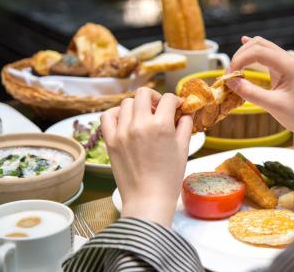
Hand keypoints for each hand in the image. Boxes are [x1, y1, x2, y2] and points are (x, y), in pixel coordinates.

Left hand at [100, 88, 192, 226]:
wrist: (148, 200)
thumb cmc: (169, 178)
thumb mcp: (183, 149)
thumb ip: (185, 126)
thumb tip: (186, 113)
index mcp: (161, 125)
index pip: (169, 99)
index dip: (176, 100)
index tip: (178, 107)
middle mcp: (140, 124)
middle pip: (144, 94)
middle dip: (155, 97)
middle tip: (160, 109)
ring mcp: (122, 131)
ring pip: (126, 103)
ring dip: (137, 106)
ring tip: (143, 117)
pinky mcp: (110, 141)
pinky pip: (107, 116)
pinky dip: (116, 114)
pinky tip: (125, 121)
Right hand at [227, 36, 293, 160]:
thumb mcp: (273, 106)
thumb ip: (250, 93)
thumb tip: (230, 82)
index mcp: (288, 65)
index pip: (257, 51)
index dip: (239, 60)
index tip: (229, 76)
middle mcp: (287, 59)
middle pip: (258, 44)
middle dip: (240, 55)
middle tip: (229, 75)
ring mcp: (287, 63)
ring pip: (261, 47)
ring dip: (245, 54)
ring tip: (233, 69)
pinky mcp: (284, 69)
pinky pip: (266, 55)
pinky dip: (252, 53)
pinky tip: (243, 44)